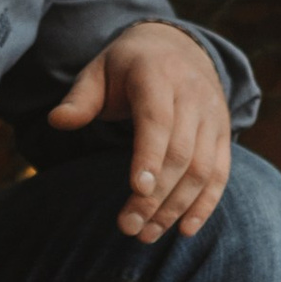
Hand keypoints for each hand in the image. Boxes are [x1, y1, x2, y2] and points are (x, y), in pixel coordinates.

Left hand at [47, 20, 231, 242]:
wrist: (178, 47)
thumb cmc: (128, 67)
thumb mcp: (99, 71)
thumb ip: (80, 98)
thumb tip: (57, 121)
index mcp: (158, 75)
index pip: (158, 119)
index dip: (149, 155)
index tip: (137, 190)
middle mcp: (192, 94)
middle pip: (180, 152)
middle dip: (156, 196)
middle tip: (128, 228)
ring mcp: (212, 116)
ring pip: (201, 168)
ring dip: (176, 207)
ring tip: (147, 234)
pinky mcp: (223, 134)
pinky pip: (220, 173)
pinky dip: (205, 204)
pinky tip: (184, 230)